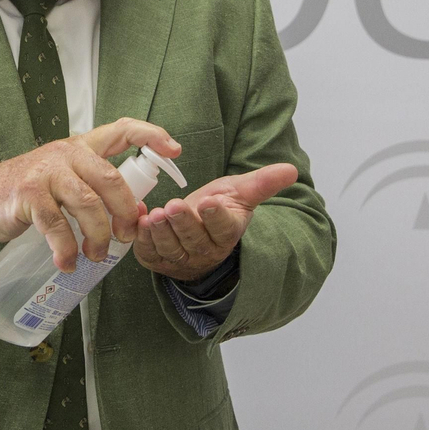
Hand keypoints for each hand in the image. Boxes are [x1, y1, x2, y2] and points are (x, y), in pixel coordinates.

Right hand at [0, 118, 181, 271]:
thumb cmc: (28, 193)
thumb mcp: (66, 184)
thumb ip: (98, 193)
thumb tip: (138, 215)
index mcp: (80, 148)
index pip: (121, 130)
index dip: (151, 136)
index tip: (175, 151)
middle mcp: (65, 154)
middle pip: (110, 178)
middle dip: (125, 212)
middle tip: (125, 238)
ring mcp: (45, 172)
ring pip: (87, 203)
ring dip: (98, 235)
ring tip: (95, 254)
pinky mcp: (27, 194)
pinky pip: (56, 225)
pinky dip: (66, 249)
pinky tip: (67, 262)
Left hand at [133, 163, 298, 281]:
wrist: (193, 227)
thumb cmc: (215, 206)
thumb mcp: (238, 192)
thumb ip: (262, 182)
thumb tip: (291, 169)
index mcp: (227, 233)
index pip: (224, 228)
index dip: (216, 216)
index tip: (210, 202)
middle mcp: (205, 251)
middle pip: (194, 240)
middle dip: (184, 223)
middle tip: (174, 206)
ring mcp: (181, 259)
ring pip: (171, 249)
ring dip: (160, 232)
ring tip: (153, 215)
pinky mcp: (157, 260)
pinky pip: (148, 252)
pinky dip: (141, 237)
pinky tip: (137, 218)